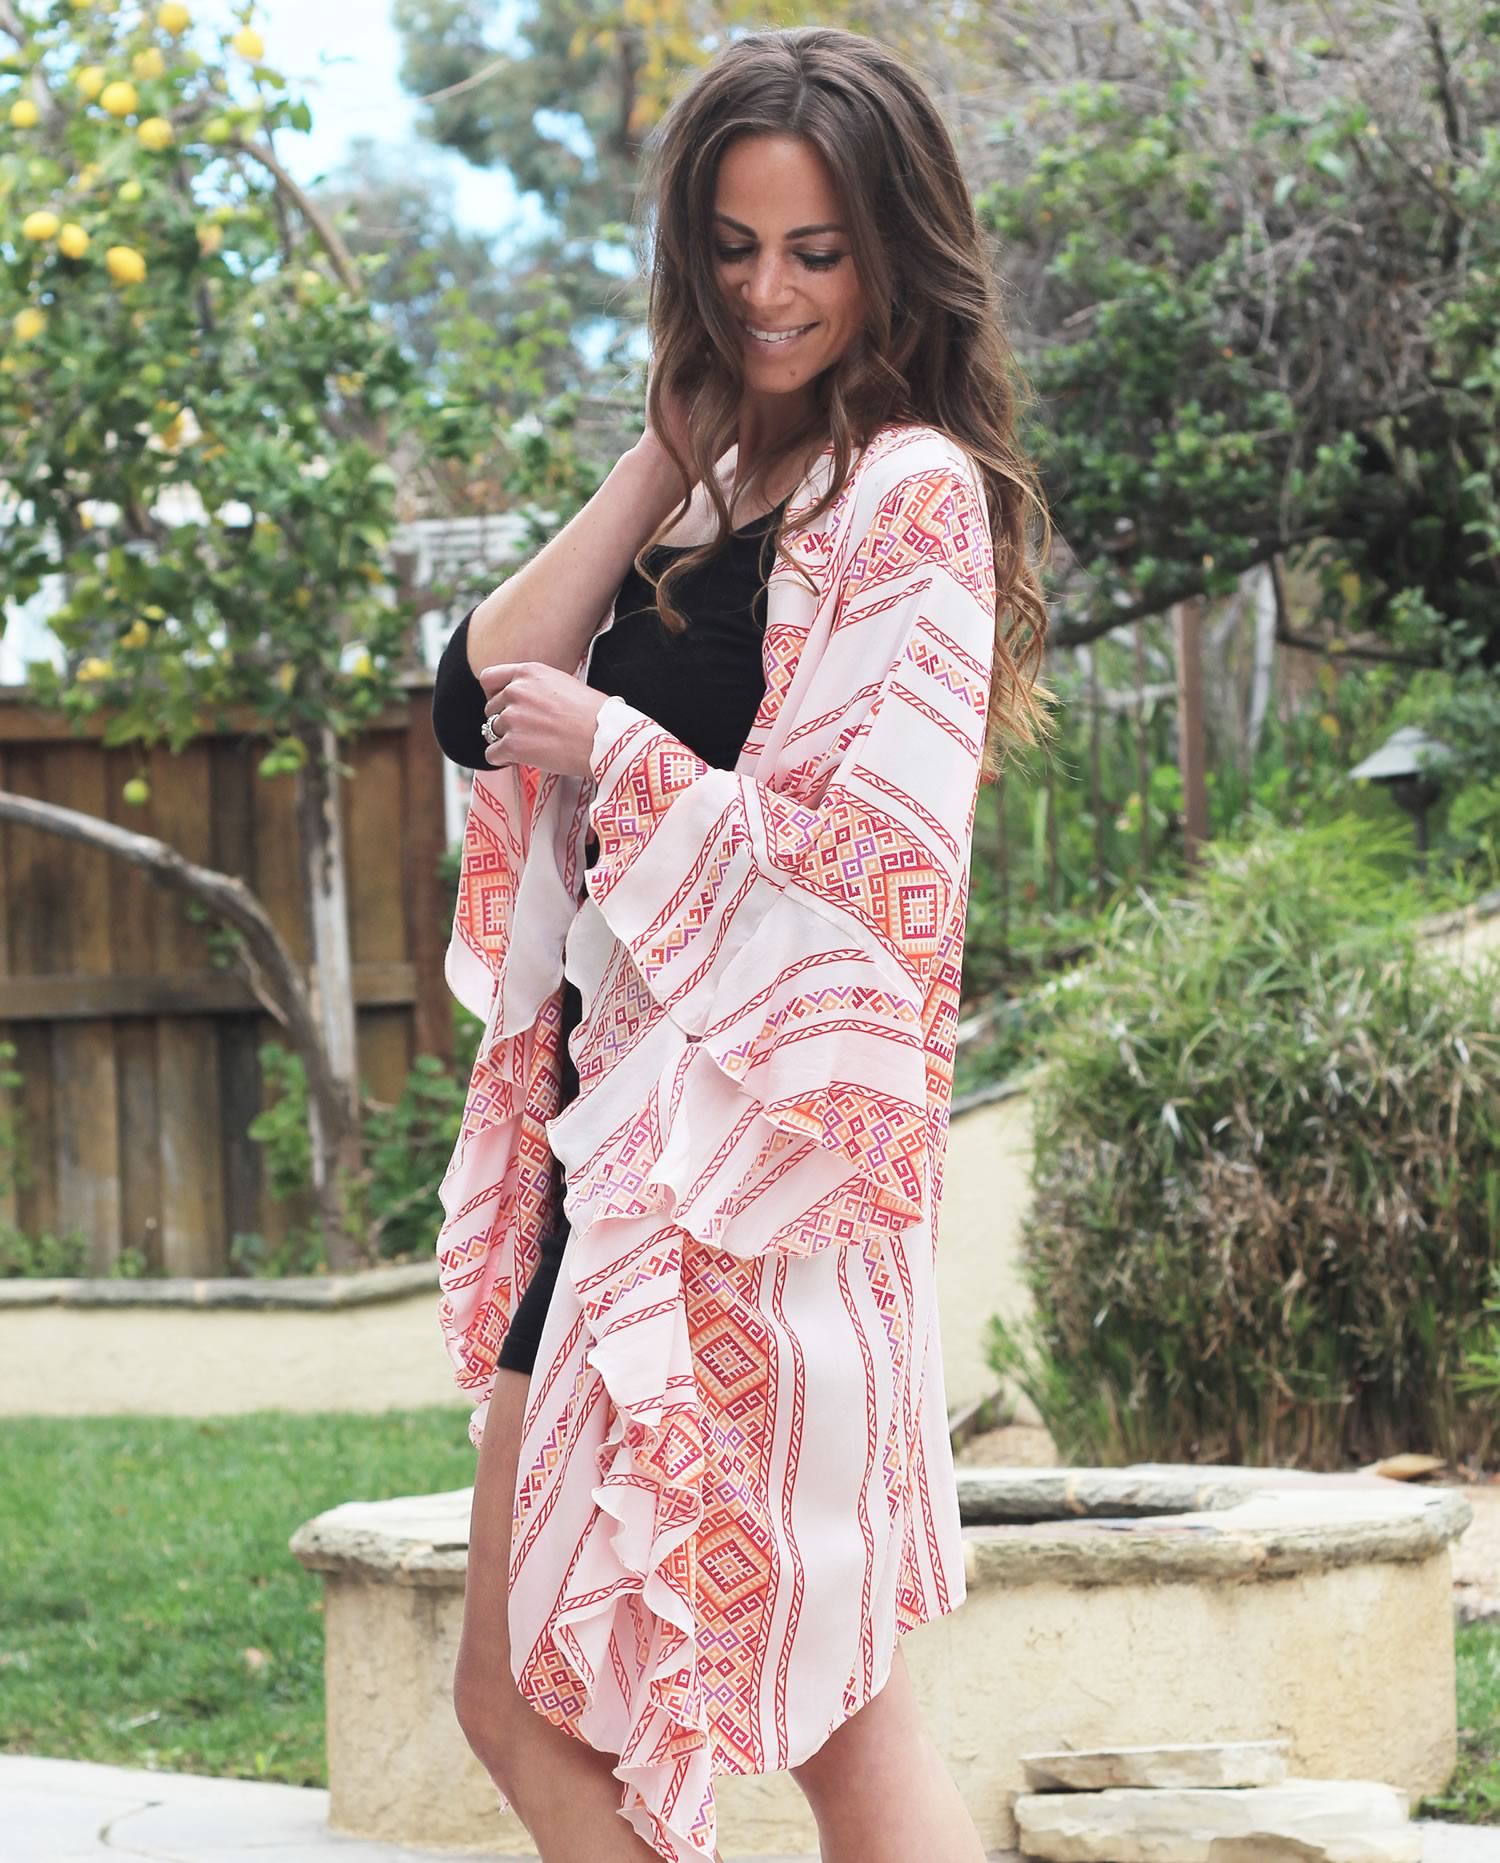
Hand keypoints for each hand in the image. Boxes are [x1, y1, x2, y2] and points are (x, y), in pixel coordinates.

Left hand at [477, 661, 610, 780]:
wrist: (605, 738)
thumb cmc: (596, 714)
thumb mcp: (565, 683)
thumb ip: (538, 687)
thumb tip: (526, 700)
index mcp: (528, 672)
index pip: (489, 678)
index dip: (493, 694)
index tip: (503, 705)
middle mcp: (516, 691)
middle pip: (490, 709)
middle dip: (504, 721)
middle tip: (526, 732)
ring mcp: (512, 718)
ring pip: (491, 732)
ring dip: (506, 741)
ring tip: (531, 747)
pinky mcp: (512, 745)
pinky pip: (492, 754)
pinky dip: (503, 759)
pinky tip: (523, 760)